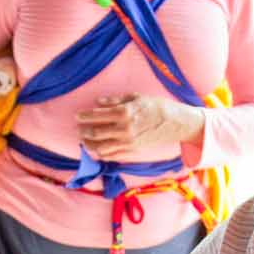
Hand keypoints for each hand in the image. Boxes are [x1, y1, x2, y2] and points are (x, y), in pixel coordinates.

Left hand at [75, 93, 203, 155]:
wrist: (176, 123)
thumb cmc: (157, 107)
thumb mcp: (136, 98)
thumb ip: (115, 101)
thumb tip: (98, 102)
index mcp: (124, 113)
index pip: (97, 116)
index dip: (84, 116)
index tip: (77, 115)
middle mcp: (124, 129)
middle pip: (95, 133)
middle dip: (83, 131)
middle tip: (78, 128)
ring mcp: (128, 143)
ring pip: (101, 148)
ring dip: (89, 144)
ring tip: (84, 140)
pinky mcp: (132, 151)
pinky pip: (111, 155)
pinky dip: (101, 153)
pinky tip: (97, 149)